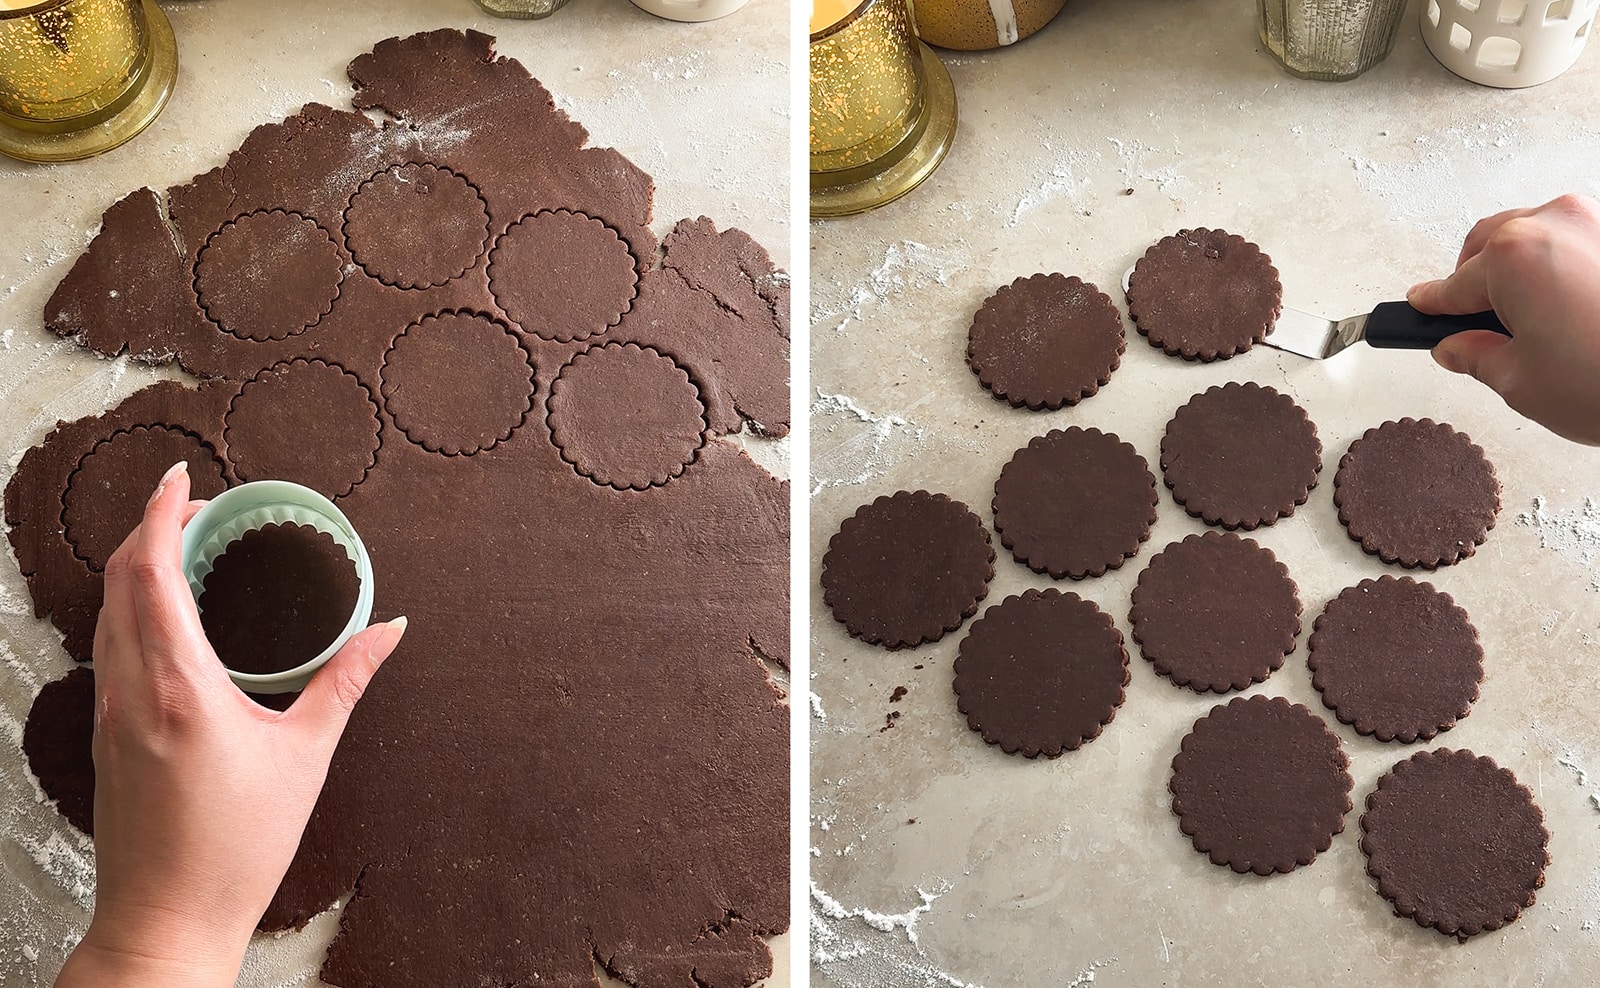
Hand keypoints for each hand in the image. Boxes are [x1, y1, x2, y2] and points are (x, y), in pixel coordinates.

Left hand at [55, 461, 405, 987]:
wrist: (168, 918)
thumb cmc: (235, 847)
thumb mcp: (307, 755)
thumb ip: (345, 681)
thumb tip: (388, 630)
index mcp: (179, 685)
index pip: (150, 571)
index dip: (158, 513)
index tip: (178, 477)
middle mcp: (131, 690)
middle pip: (118, 581)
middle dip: (149, 529)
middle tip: (194, 506)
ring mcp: (110, 713)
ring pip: (106, 614)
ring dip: (136, 568)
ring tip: (182, 549)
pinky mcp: (106, 735)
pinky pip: (110, 649)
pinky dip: (132, 611)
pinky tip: (170, 620)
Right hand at [1408, 193, 1599, 444]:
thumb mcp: (1519, 382)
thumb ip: (1476, 356)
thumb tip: (1457, 346)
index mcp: (1512, 256)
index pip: (1452, 285)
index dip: (1430, 307)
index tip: (1416, 311)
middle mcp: (1554, 224)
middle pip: (1488, 246)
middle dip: (1476, 283)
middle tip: (1478, 329)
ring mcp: (1596, 223)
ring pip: (1533, 238)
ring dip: (1520, 272)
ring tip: (1534, 326)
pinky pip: (1575, 243)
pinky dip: (1560, 269)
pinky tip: (1570, 314)